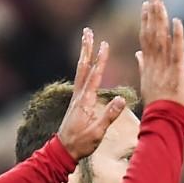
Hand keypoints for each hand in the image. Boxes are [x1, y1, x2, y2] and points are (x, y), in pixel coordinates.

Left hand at [56, 28, 127, 159]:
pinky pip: (80, 79)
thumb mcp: (97, 132)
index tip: (104, 44)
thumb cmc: (81, 143)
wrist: (63, 150)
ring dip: (84, 54)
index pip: (94, 76)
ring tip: (86, 40)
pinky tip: (86, 64)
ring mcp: (76, 98)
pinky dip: (83, 67)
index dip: (100, 60)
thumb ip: (109, 115)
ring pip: (80, 71)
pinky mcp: (76, 102)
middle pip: (83, 67)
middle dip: (87, 49)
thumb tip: (120, 99)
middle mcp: (79, 95)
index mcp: (85, 101)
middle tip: (88, 32)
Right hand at [137, 0, 183, 108]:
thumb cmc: (156, 102)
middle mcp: (154, 61)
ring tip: (160, 2)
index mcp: (148, 63)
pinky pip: (177, 50)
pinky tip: (177, 21)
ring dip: (161, 19)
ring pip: (162, 38)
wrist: (163, 117)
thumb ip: (142, 65)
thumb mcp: (146, 81)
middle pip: (152, 33)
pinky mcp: (177, 70)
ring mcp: (165, 65)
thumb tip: (137, 53)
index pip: (145, 37)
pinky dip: (177, 36)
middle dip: (152, 13)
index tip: (145, 6)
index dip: (145, 20)